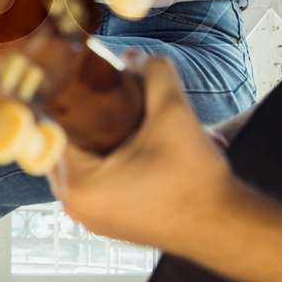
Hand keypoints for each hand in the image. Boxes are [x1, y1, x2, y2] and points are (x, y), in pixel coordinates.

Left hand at [47, 54, 241, 255]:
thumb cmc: (197, 180)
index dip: (70, 98)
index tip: (86, 78)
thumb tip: (135, 54)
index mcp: (77, 185)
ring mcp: (91, 217)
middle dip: (88, 116)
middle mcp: (75, 206)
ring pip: (82, 160)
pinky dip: (108, 157)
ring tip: (127, 116)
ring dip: (98, 135)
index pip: (54, 127)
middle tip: (112, 94)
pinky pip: (95, 178)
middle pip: (66, 143)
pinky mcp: (109, 220)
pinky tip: (131, 140)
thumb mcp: (174, 114)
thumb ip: (154, 74)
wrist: (227, 226)